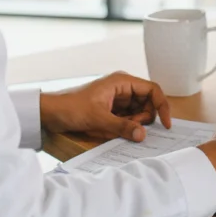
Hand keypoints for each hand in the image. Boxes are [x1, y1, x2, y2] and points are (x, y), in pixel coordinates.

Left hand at [40, 72, 170, 142]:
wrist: (49, 112)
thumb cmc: (70, 107)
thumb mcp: (98, 118)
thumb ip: (122, 126)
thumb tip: (143, 135)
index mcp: (122, 82)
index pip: (153, 90)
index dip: (162, 106)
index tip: (166, 125)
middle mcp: (122, 88)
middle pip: (148, 103)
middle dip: (144, 118)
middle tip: (132, 129)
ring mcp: (117, 99)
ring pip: (138, 112)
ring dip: (133, 124)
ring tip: (116, 129)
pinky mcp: (111, 110)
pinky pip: (127, 118)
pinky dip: (126, 126)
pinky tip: (115, 131)